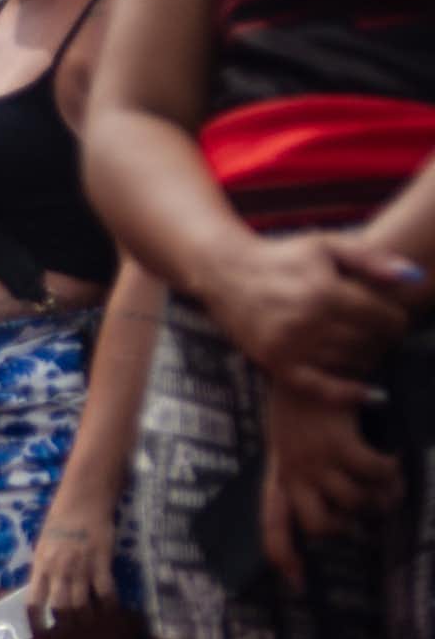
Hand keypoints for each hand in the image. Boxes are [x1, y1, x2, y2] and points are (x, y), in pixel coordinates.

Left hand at [27, 503, 118, 617]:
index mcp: (40, 568)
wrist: (82, 502)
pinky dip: (108, 606)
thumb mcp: (42, 548)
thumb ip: (42, 571)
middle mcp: (58, 571)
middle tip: (69, 631)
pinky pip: (106, 592)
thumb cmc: (59, 524)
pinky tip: (108, 609)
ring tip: (87, 621)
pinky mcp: (102, 563)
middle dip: (64, 627)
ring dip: (85, 619)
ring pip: (82, 606)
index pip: (33, 605)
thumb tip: (41, 596)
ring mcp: (81, 568)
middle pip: (60, 610)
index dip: (36, 627)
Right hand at [212, 230, 414, 390]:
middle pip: (367, 342)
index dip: (398, 321)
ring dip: (369, 360)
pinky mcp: (274, 364)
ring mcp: (288, 347)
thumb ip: (371, 259)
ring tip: (373, 351)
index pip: (379, 317)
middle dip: (385, 341)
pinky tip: (369, 394)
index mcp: (323, 292)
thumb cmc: (282, 256)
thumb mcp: (327, 244)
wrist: (227, 275)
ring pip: (347, 363)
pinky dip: (345, 393)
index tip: (400, 320)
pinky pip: (317, 387)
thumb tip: (412, 277)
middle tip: (388, 338)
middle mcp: (306, 323)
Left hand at [263, 376, 402, 588]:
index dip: (286, 558)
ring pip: (354, 500)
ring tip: (390, 484)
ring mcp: (314, 459)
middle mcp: (293, 473)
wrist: (305, 362)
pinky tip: (395, 461)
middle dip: (350, 526)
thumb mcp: (294, 440)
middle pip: (322, 526)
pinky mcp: (338, 442)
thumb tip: (342, 505)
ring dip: (379, 497)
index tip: (299, 587)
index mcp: (280, 475)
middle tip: (368, 510)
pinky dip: (390, 470)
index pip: (274, 527)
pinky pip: (373, 471)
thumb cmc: (303, 402)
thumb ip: (305, 471)